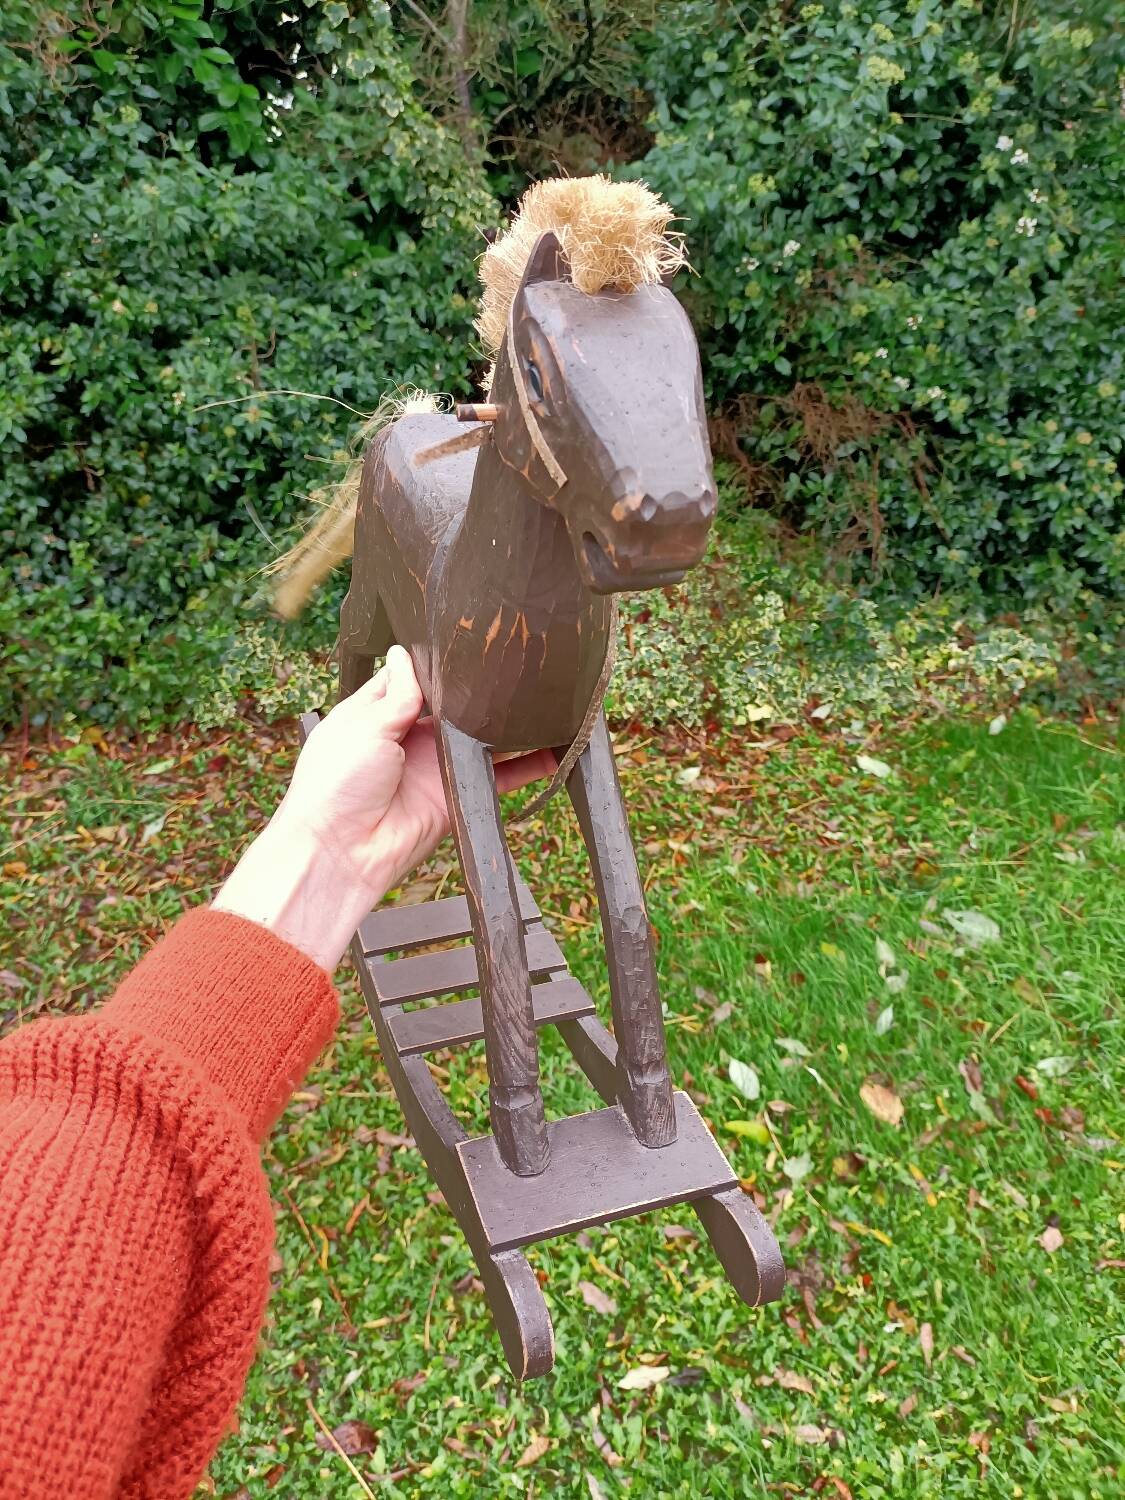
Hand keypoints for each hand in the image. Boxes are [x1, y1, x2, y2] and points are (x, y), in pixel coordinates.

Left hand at [213, 646, 554, 970]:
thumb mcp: (363, 725)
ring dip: (511, 726)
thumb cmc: (335, 785)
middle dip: (482, 691)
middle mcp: (409, 738)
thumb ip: (396, 693)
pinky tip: (554, 751)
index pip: (413, 678)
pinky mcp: (456, 797)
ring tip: (547, 702)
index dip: (436, 663)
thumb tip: (405, 652)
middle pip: (455, 707)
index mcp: (378, 714)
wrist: (341, 851)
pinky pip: (497, 778)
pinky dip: (527, 768)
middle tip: (518, 664)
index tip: (467, 642)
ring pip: (483, 740)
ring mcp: (435, 767)